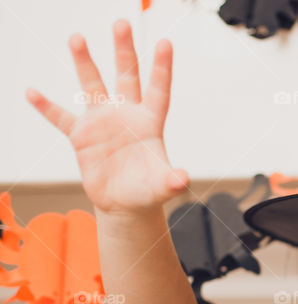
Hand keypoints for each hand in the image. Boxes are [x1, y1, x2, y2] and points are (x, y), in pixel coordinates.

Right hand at [25, 19, 188, 215]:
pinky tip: (32, 92)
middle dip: (124, 51)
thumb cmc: (148, 192)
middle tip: (121, 23)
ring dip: (84, 63)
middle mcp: (125, 115)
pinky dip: (46, 107)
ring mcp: (102, 123)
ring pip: (92, 86)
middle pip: (126, 76)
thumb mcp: (162, 187)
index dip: (162, 68)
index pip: (157, 90)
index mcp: (149, 123)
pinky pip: (61, 117)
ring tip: (77, 38)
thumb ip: (172, 181)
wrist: (125, 204)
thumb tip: (182, 179)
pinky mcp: (81, 137)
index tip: (166, 42)